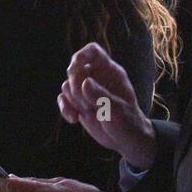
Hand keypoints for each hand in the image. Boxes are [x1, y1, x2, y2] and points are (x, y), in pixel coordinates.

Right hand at [58, 43, 155, 170]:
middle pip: (74, 68)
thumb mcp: (117, 110)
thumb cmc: (128, 122)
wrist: (126, 140)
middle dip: (74, 85)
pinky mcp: (78, 103)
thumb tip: (84, 83)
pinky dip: (65, 109)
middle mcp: (96, 77)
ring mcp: (86, 91)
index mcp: (110, 72)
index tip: (74, 67)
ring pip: (66, 85)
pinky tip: (74, 119)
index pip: (93, 52)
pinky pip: (63, 99)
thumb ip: (101, 96)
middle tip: (85, 102)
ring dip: (71, 100)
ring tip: (86, 112)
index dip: (81, 55)